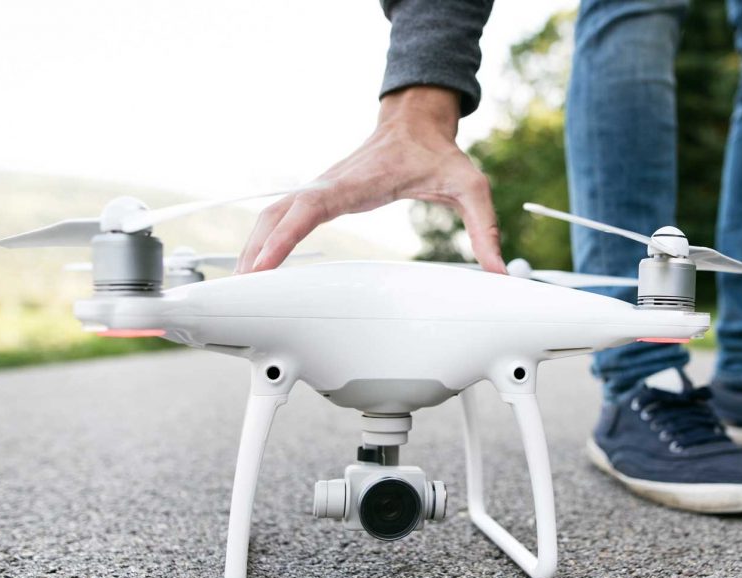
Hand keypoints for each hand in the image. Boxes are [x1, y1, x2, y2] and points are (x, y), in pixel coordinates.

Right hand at [236, 86, 506, 274]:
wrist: (416, 121)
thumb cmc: (439, 153)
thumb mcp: (471, 187)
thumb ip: (485, 228)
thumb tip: (501, 271)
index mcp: (357, 182)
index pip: (310, 209)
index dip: (284, 237)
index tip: (264, 264)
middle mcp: (330, 183)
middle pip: (277, 216)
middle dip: (256, 252)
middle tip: (241, 292)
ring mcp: (319, 187)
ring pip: (271, 216)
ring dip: (253, 248)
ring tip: (241, 288)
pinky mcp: (318, 194)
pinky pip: (281, 216)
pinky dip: (264, 240)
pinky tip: (258, 266)